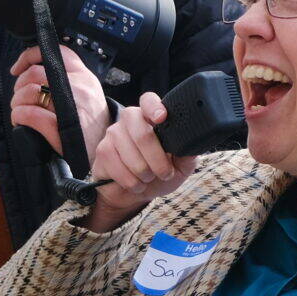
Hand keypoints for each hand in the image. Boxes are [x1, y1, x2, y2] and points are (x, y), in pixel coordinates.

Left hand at [9, 46, 108, 158]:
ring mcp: (72, 107)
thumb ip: (66, 80)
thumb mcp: (86, 95)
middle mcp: (80, 88)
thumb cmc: (90, 125)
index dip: (30, 56)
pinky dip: (19, 116)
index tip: (17, 69)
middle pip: (36, 73)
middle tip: (19, 98)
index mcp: (84, 77)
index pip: (56, 52)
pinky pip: (31, 114)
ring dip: (17, 102)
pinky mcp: (62, 128)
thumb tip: (32, 71)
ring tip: (18, 111)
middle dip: (19, 86)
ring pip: (31, 92)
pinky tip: (19, 121)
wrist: (103, 151)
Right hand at [84, 92, 198, 232]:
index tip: (162, 118)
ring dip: (144, 174)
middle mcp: (130, 121)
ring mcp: (113, 134)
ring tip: (148, 178)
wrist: (133, 194)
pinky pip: (118, 168)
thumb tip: (194, 143)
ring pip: (131, 155)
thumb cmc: (158, 175)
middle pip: (142, 133)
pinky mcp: (102, 152)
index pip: (148, 100)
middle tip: (164, 173)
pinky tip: (135, 183)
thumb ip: (187, 153)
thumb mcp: (180, 166)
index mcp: (150, 118)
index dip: (153, 107)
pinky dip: (131, 182)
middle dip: (157, 159)